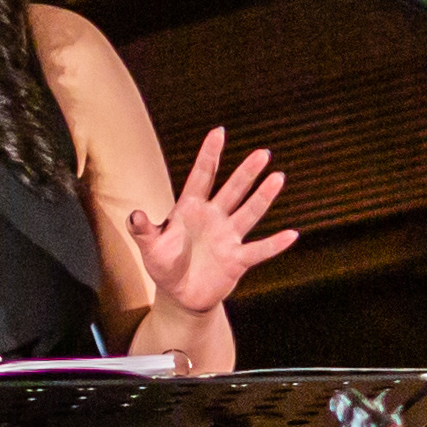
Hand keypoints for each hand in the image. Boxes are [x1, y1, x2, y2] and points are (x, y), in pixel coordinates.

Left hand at [129, 129, 297, 316]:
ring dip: (263, 197)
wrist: (180, 294)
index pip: (202, 177)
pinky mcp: (237, 260)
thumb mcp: (150, 247)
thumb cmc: (164, 265)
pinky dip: (274, 244)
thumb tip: (134, 214)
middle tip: (262, 153)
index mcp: (190, 209)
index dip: (210, 155)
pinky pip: (258, 250)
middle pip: (232, 190)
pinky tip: (292, 235)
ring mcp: (228, 237)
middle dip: (246, 173)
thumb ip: (143, 230)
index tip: (219, 132)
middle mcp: (213, 218)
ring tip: (278, 177)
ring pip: (248, 213)